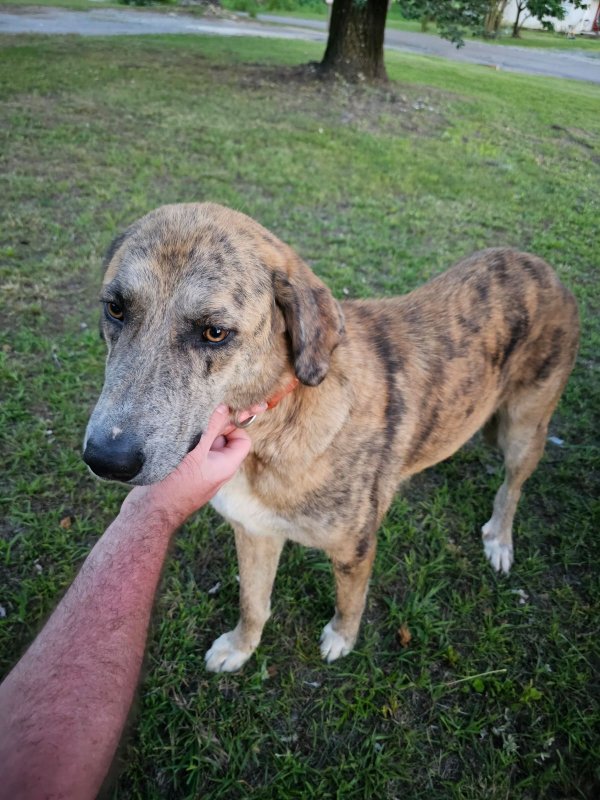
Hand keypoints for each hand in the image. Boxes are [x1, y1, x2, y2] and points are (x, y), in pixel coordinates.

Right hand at [122, 402, 264, 526]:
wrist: (147, 513)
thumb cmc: (173, 485)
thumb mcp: (195, 452)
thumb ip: (212, 428)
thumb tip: (225, 407)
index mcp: (225, 466)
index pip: (242, 439)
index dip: (234, 425)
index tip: (218, 414)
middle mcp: (215, 468)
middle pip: (222, 439)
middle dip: (212, 425)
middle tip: (195, 417)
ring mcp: (198, 471)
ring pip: (204, 443)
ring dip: (195, 432)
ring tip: (180, 427)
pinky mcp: (182, 472)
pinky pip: (190, 451)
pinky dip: (184, 441)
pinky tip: (170, 436)